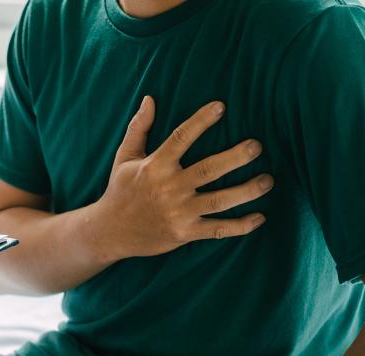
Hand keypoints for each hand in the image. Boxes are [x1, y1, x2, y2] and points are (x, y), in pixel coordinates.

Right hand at [90, 97, 273, 262]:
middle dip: (236, 157)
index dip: (201, 121)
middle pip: (210, 169)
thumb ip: (139, 128)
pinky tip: (260, 217)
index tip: (221, 107)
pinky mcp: (184, 233)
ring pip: (220, 200)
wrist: (109, 232)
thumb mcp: (124, 158)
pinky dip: (240, 226)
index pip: (181, 138)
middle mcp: (169, 188)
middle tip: (257, 146)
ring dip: (247, 190)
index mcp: (155, 166)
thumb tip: (150, 99)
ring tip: (268, 180)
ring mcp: (179, 212)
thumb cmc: (119, 191)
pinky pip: (217, 229)